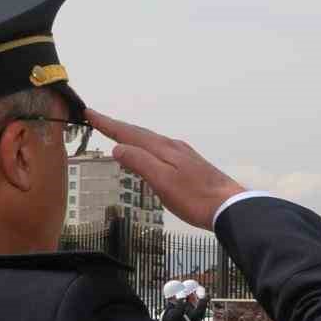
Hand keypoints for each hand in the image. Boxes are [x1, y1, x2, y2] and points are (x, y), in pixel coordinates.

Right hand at [86, 109, 246, 228]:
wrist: (230, 206)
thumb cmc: (196, 198)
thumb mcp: (163, 181)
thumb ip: (140, 163)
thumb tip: (118, 148)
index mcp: (164, 149)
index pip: (130, 133)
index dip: (108, 124)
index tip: (90, 114)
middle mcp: (173, 147)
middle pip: (140, 134)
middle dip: (118, 127)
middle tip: (98, 120)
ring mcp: (184, 155)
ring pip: (151, 141)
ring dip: (133, 136)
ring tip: (118, 135)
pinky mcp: (191, 166)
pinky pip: (161, 151)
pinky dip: (147, 148)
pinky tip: (149, 155)